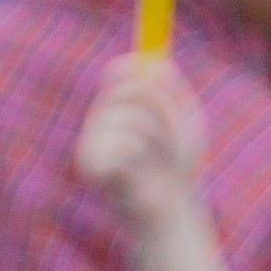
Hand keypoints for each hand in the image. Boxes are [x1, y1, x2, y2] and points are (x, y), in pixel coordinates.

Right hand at [77, 53, 204, 230]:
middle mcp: (100, 120)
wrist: (170, 208)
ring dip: (157, 140)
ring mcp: (90, 140)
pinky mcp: (88, 164)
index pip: (121, 71)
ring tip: (157, 162)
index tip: (160, 72)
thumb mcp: (182, 121)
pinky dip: (139, 160)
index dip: (136, 68)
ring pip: (130, 119)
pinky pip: (121, 145)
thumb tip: (157, 62)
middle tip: (175, 136)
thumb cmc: (176, 165)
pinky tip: (138, 176)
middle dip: (164, 110)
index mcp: (120, 107)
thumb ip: (170, 92)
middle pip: (129, 89)